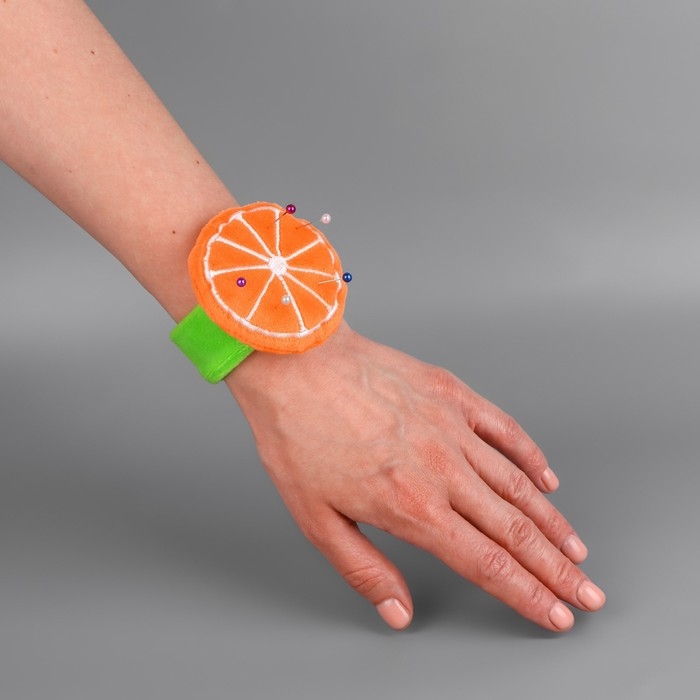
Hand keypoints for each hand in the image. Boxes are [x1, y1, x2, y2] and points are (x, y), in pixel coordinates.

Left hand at [226, 322, 604, 631]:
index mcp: (412, 505)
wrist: (296, 363)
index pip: (486, 563)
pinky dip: (531, 458)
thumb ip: (363, 568)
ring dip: (552, 522)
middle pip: (515, 530)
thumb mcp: (315, 518)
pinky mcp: (451, 394)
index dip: (527, 594)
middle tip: (588, 592)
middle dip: (557, 569)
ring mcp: (452, 427)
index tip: (557, 613)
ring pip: (517, 484)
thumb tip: (398, 611)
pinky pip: (505, 429)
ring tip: (575, 548)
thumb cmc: (298, 436)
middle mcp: (443, 469)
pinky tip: (546, 478)